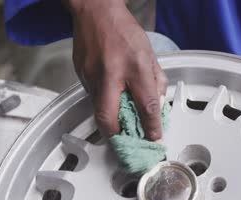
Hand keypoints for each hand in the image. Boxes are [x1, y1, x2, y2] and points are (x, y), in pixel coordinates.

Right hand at [67, 0, 167, 140]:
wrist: (94, 12)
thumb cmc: (124, 31)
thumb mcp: (149, 54)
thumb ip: (156, 80)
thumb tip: (158, 105)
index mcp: (134, 66)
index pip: (146, 103)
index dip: (152, 126)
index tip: (154, 138)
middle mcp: (111, 74)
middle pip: (109, 117)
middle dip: (117, 137)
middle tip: (126, 145)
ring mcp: (91, 77)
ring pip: (98, 110)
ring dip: (110, 124)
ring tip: (122, 130)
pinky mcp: (81, 77)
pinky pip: (93, 99)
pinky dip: (103, 107)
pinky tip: (111, 107)